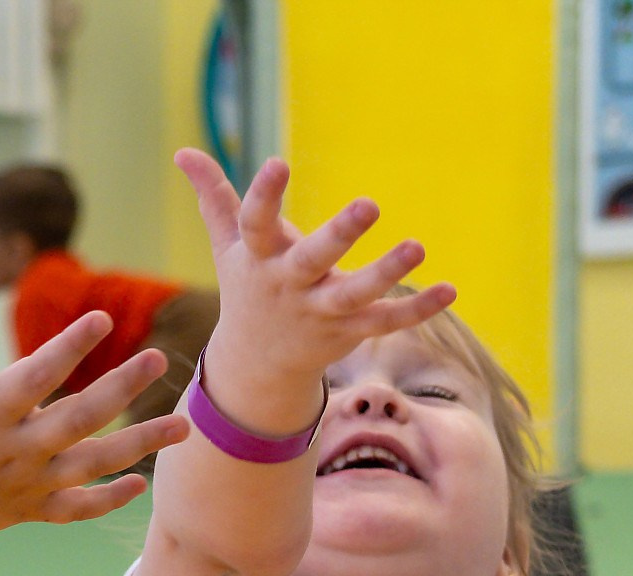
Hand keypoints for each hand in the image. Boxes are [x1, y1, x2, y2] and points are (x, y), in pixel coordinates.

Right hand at [0, 317, 190, 574]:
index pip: (34, 377)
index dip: (68, 349)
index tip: (101, 320)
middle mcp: (11, 451)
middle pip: (79, 420)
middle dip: (122, 389)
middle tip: (160, 359)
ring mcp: (23, 485)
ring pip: (91, 466)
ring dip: (139, 446)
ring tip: (183, 426)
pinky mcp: (24, 511)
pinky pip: (74, 509)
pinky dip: (108, 500)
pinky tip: (139, 484)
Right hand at [181, 150, 455, 432]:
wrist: (256, 368)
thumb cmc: (248, 288)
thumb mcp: (228, 246)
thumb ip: (214, 197)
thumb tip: (182, 151)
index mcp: (259, 260)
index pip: (256, 224)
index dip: (264, 194)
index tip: (278, 162)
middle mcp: (289, 287)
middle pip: (313, 260)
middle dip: (340, 234)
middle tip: (370, 204)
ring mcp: (320, 313)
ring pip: (355, 294)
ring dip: (386, 272)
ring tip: (418, 246)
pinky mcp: (348, 332)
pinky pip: (385, 321)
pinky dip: (417, 309)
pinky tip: (449, 289)